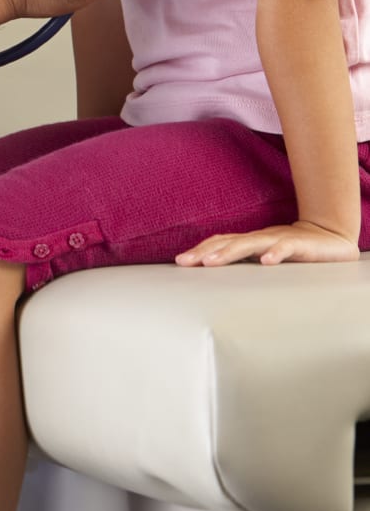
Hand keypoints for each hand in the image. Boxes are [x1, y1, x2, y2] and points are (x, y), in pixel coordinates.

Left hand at [176, 220, 360, 266]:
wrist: (330, 239)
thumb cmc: (293, 251)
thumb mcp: (265, 257)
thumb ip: (245, 263)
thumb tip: (218, 273)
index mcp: (250, 241)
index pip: (220, 242)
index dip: (199, 250)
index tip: (180, 262)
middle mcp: (259, 237)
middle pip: (228, 242)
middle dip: (204, 252)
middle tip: (185, 262)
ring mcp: (277, 239)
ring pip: (250, 243)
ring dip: (229, 252)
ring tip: (211, 263)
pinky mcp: (299, 244)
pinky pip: (285, 248)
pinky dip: (275, 253)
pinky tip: (265, 262)